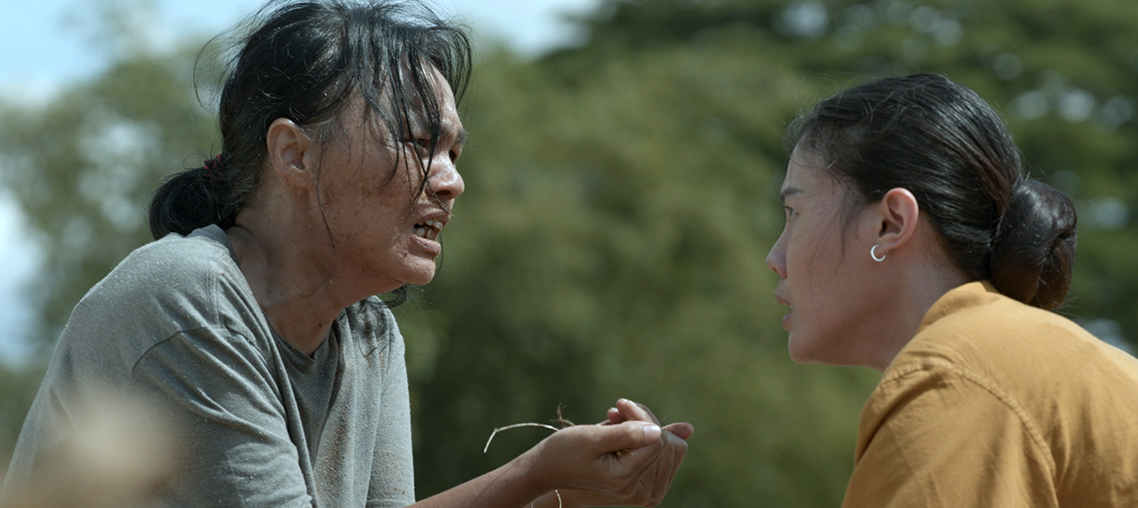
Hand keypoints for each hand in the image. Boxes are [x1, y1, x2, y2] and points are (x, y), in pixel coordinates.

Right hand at [527, 399, 691, 506]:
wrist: (549, 470)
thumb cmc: (565, 451)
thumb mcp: (592, 438)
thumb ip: (627, 434)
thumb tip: (659, 431)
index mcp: (625, 479)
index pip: (657, 439)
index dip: (642, 416)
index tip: (620, 404)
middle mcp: (638, 492)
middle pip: (667, 444)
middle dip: (645, 421)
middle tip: (618, 410)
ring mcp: (642, 492)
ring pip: (669, 448)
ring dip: (646, 427)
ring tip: (618, 420)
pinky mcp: (642, 486)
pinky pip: (663, 456)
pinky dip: (646, 438)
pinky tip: (622, 428)